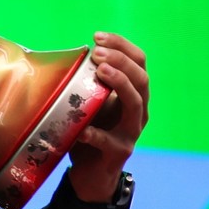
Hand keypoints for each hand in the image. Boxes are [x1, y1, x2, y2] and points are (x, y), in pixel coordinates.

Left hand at [67, 32, 148, 201]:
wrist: (91, 172)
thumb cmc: (90, 130)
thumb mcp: (89, 101)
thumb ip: (87, 82)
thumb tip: (67, 54)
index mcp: (133, 93)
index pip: (138, 62)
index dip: (122, 46)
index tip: (98, 36)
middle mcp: (138, 110)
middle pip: (141, 79)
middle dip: (121, 61)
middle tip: (97, 53)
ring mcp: (131, 132)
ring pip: (135, 104)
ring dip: (119, 84)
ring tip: (101, 71)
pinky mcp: (119, 152)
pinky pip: (109, 141)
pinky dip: (94, 133)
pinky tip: (80, 128)